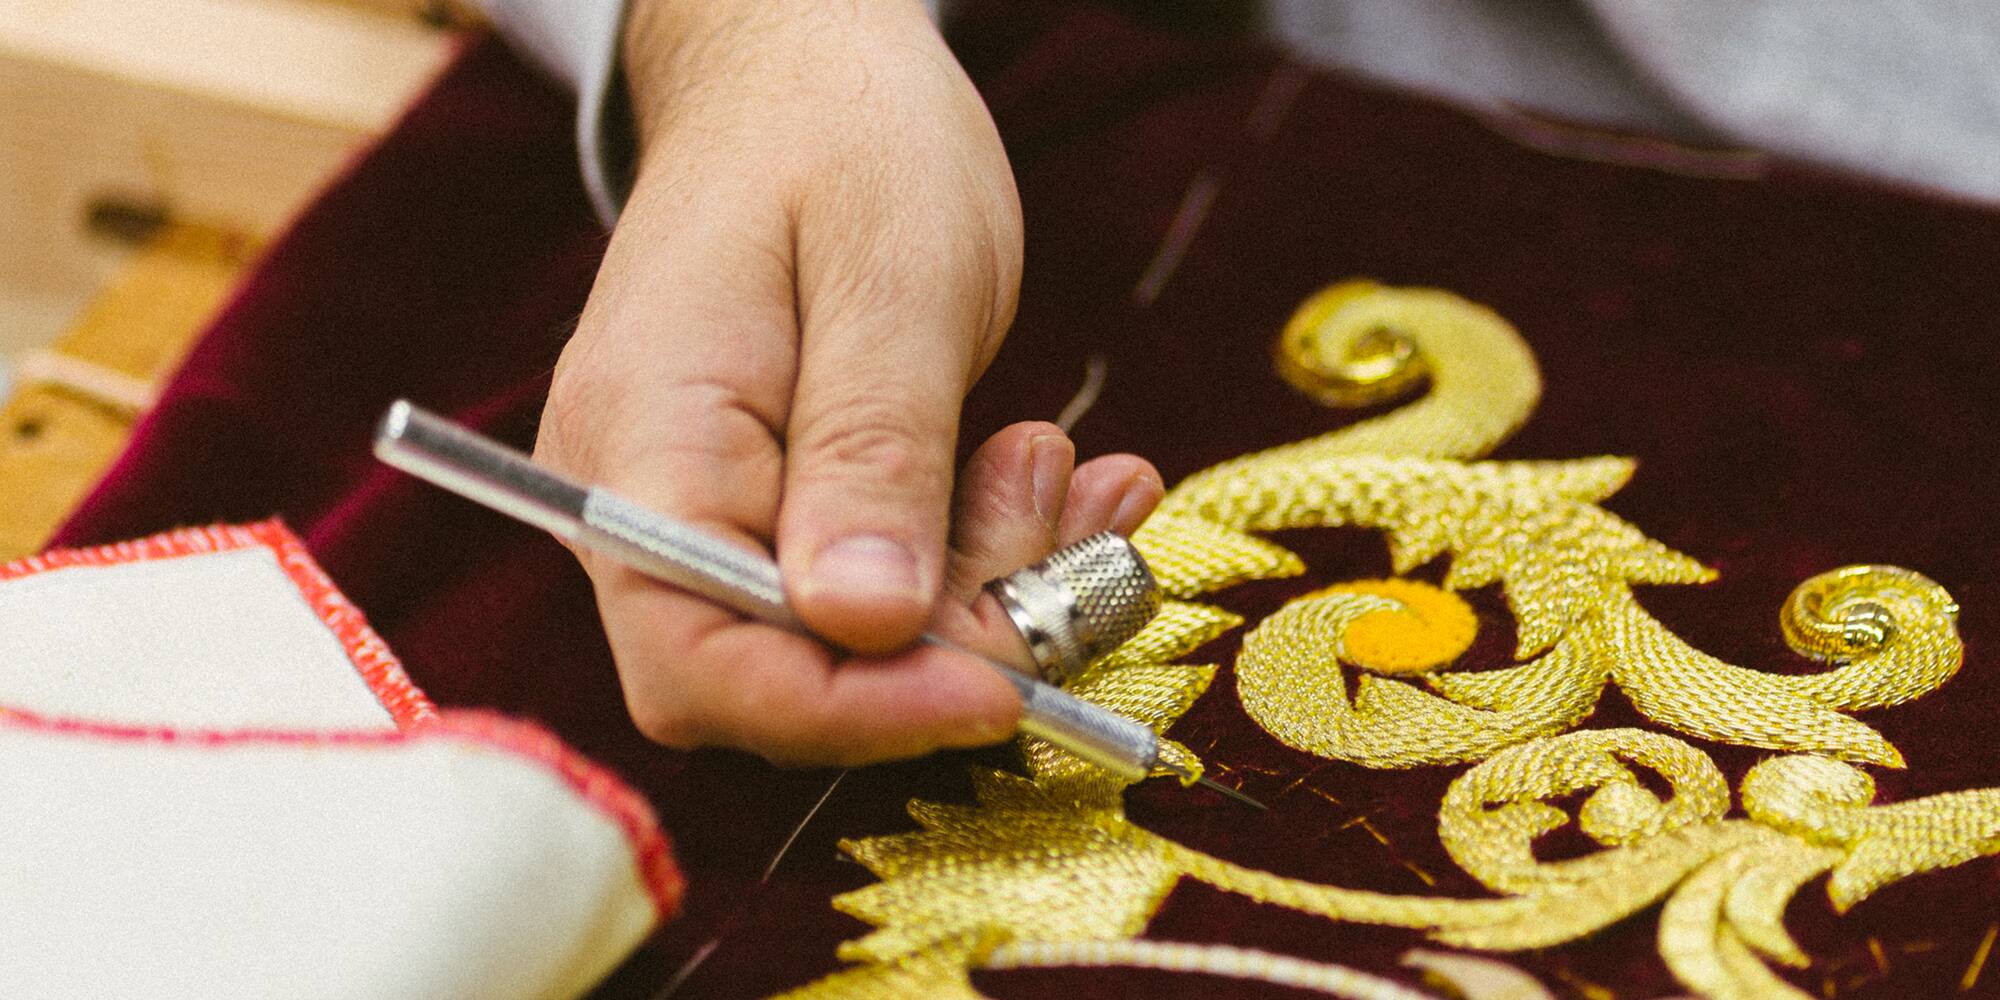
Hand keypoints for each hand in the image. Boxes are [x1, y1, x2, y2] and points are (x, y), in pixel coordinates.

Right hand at [534, 0, 1164, 764]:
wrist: (804, 73)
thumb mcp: (892, 275)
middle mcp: (645, 501)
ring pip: (848, 643)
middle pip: (779, 675)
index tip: (1005, 688)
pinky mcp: (777, 507)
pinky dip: (981, 556)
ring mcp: (706, 510)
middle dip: (945, 642)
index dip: (853, 710)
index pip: (705, 663)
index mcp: (644, 441)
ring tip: (1063, 467)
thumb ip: (870, 451)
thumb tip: (863, 625)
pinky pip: (878, 585)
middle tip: (1060, 521)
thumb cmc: (844, 139)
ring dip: (986, 588)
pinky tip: (1055, 481)